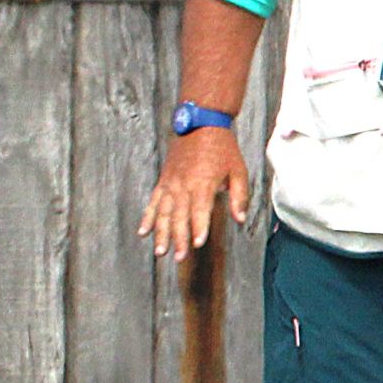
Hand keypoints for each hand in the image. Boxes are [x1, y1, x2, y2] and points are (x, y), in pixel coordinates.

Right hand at [139, 128, 252, 260]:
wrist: (201, 124)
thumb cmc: (223, 148)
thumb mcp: (238, 171)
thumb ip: (239, 197)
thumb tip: (240, 219)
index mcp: (204, 184)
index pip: (200, 211)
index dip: (199, 228)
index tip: (197, 244)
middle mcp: (184, 186)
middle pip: (179, 217)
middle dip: (179, 239)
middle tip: (179, 258)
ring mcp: (171, 184)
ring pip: (163, 213)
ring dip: (161, 233)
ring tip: (160, 251)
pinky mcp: (164, 181)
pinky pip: (152, 202)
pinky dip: (147, 218)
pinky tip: (143, 232)